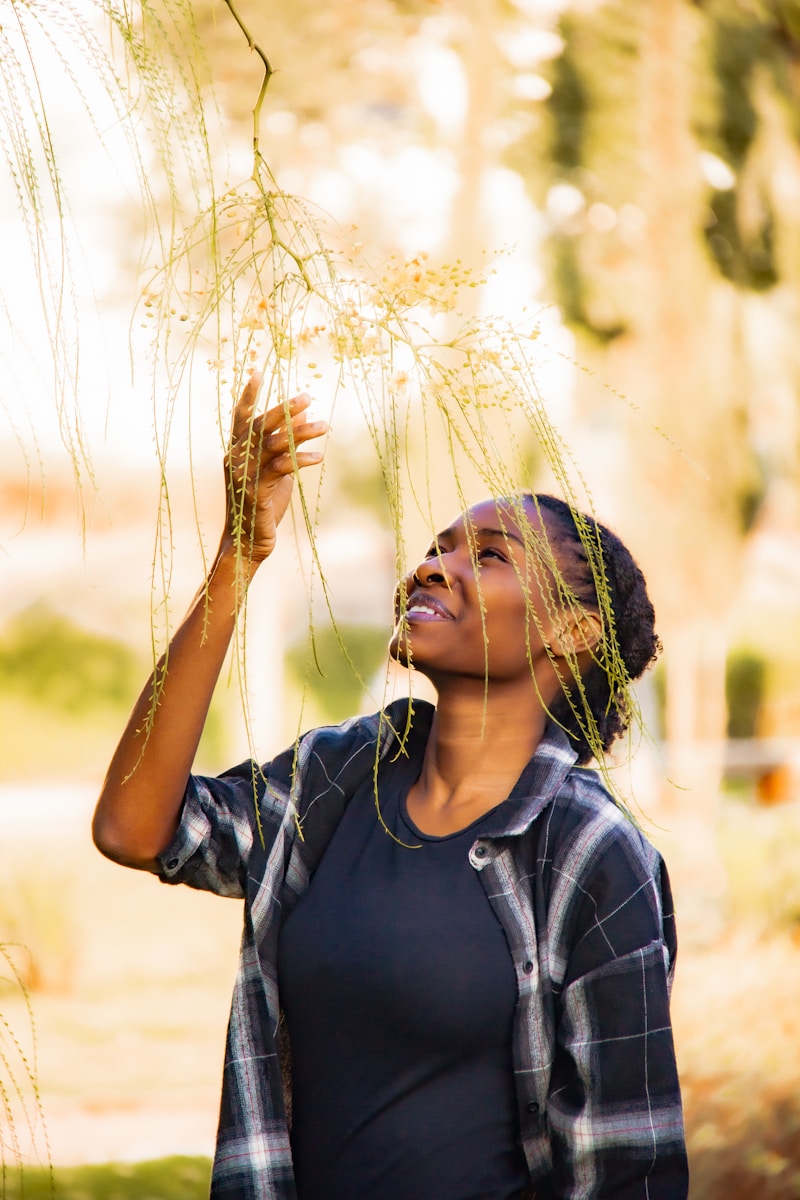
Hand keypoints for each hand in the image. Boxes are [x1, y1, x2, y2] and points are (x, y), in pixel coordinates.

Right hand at [222, 372, 326, 564]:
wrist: (249, 541)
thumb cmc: (263, 504)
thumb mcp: (276, 470)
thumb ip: (286, 444)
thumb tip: (305, 416)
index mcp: (238, 450)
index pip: (240, 416)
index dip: (248, 394)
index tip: (259, 371)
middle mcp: (236, 458)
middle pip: (259, 425)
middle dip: (284, 409)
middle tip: (308, 396)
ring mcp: (245, 474)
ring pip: (272, 444)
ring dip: (300, 433)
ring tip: (324, 425)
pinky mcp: (255, 491)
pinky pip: (280, 468)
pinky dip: (300, 460)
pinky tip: (319, 456)